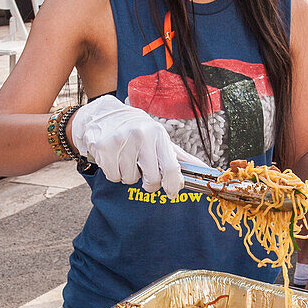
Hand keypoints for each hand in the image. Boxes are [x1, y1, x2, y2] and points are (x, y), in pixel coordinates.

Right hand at [70, 95, 188, 195]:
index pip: (171, 168)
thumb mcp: (159, 136)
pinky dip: (114, 173)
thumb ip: (180, 156)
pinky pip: (114, 176)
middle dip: (150, 183)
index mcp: (158, 134)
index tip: (172, 192)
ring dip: (129, 175)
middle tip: (145, 172)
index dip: (173, 185)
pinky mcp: (103, 148)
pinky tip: (114, 158)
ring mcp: (121, 141)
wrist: (103, 115)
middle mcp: (141, 136)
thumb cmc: (135, 129)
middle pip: (152, 180)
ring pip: (130, 180)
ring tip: (126, 158)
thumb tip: (205, 169)